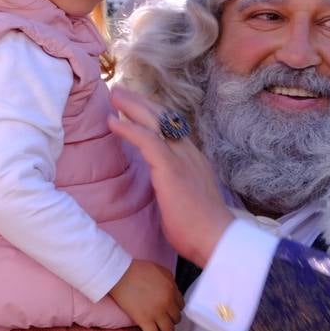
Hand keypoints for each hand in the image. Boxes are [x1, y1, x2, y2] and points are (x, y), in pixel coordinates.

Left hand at [109, 88, 233, 265]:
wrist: (217, 240)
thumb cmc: (200, 228)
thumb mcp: (184, 198)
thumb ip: (172, 185)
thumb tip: (160, 185)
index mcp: (193, 159)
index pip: (172, 128)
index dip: (153, 114)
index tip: (136, 106)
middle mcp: (189, 153)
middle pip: (164, 118)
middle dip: (140, 102)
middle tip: (120, 90)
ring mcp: (182, 158)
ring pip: (156, 122)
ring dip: (132, 107)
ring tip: (114, 95)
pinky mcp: (171, 168)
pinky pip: (148, 140)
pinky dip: (129, 129)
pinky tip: (112, 122)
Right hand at [109, 259, 184, 330]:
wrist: (119, 274)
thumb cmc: (136, 269)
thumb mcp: (159, 269)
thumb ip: (169, 280)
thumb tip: (172, 290)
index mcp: (171, 289)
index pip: (180, 305)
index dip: (174, 309)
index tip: (168, 311)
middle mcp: (167, 302)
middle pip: (176, 319)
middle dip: (170, 320)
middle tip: (162, 320)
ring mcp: (156, 312)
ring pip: (168, 330)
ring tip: (157, 330)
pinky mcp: (144, 319)